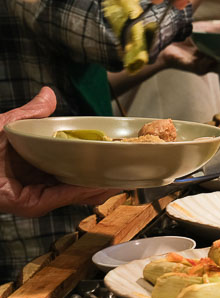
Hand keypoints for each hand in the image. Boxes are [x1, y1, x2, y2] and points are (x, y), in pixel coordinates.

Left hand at [0, 88, 116, 216]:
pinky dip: (82, 192)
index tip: (115, 151)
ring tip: (124, 179)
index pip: (70, 162)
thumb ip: (31, 113)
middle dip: (104, 176)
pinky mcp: (29, 204)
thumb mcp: (6, 124)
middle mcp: (36, 182)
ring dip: (100, 186)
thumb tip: (49, 94)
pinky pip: (60, 197)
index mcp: (33, 164)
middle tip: (130, 169)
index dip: (94, 157)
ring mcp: (33, 195)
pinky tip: (100, 185)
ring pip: (74, 192)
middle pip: (77, 180)